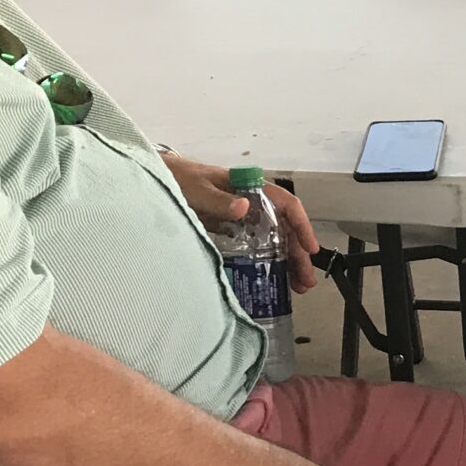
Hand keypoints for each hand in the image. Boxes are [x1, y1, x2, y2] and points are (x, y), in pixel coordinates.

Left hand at [163, 156, 321, 290]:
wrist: (156, 180)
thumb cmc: (177, 179)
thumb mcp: (196, 189)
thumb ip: (218, 200)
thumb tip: (244, 207)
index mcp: (249, 188)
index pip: (285, 205)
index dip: (301, 226)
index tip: (309, 249)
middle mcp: (251, 204)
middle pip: (283, 229)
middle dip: (297, 254)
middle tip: (304, 280)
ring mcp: (241, 220)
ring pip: (272, 240)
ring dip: (286, 262)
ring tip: (295, 286)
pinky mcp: (229, 232)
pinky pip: (254, 248)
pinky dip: (265, 264)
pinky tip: (270, 280)